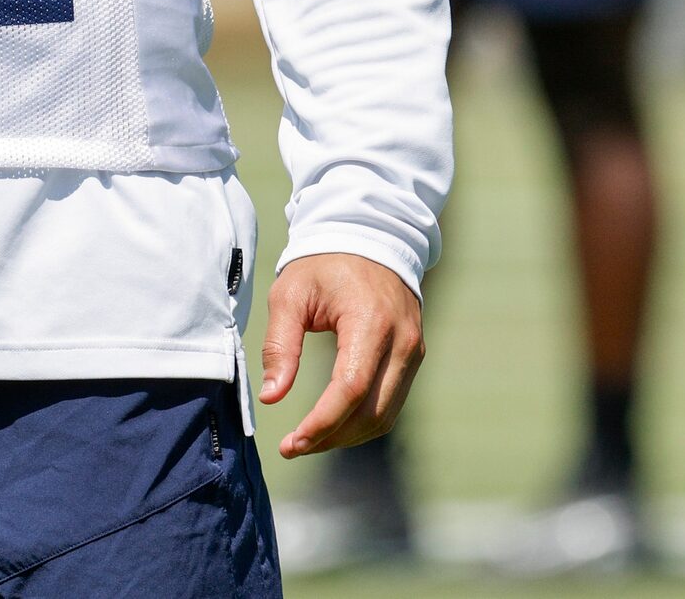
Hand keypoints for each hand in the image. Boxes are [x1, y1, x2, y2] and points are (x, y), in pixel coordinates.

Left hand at [260, 252, 423, 458]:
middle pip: (371, 411)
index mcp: (370, 321)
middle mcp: (401, 341)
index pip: (350, 388)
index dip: (321, 422)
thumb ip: (280, 346)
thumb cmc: (323, 265)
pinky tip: (333, 425)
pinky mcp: (414, 357)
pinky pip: (391, 403)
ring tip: (308, 440)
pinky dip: (362, 422)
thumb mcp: (290, 295)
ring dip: (347, 436)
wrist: (369, 237)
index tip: (292, 442)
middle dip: (331, 437)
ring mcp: (414, 351)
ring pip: (385, 414)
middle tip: (293, 447)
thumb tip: (271, 396)